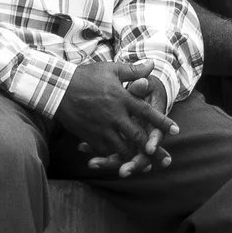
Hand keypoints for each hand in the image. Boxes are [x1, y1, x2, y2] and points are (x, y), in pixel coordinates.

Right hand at [59, 59, 180, 170]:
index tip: (176, 131)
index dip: (162, 122)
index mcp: (122, 99)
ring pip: (121, 148)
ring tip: (147, 168)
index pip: (147, 112)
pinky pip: (103, 150)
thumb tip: (153, 64)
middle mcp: (113, 116)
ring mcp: (100, 128)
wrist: (56, 87)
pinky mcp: (88, 135)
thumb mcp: (110, 69)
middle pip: (137, 136)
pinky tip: (121, 164)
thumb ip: (133, 71)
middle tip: (166, 161)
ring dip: (134, 159)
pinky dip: (113, 158)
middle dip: (152, 150)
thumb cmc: (85, 76)